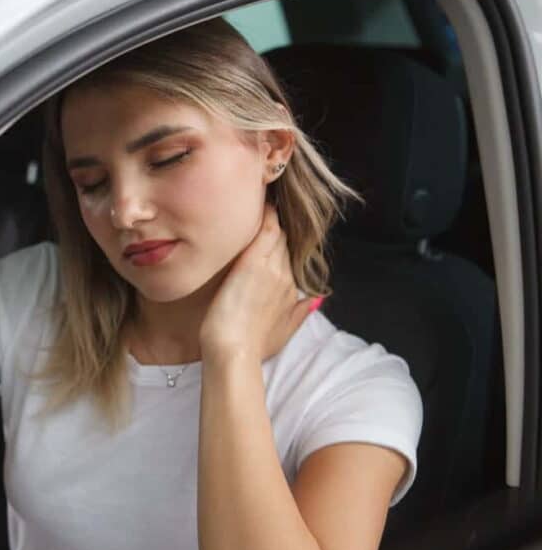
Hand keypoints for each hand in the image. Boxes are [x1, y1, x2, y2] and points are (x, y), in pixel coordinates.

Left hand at [198, 203, 320, 361]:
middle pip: (285, 241)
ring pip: (277, 232)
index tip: (273, 230)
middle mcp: (286, 276)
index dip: (281, 242)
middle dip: (278, 225)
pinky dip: (265, 215)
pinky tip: (262, 201)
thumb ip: (299, 313)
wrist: (234, 352)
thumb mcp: (282, 332)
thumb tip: (315, 301)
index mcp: (291, 290)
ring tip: (263, 196)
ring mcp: (272, 268)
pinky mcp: (254, 264)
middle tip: (266, 204)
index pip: (289, 256)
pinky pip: (266, 230)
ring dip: (272, 216)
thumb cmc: (250, 347)